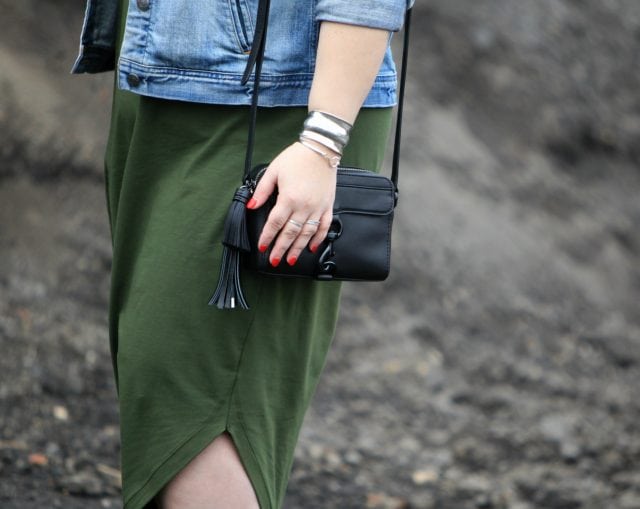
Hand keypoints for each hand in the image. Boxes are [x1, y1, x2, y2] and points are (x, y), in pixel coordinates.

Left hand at [246, 140, 337, 266]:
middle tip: (274, 260)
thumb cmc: (297, 158)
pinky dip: (318, 238)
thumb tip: (252, 205)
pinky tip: (312, 247)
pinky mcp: (328, 206)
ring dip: (298, 248)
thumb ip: (262, 190)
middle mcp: (304, 206)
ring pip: (306, 234)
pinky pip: (324, 226)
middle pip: (290, 233)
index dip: (267, 237)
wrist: (321, 149)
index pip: (275, 223)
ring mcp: (317, 207)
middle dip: (281, 249)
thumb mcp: (274, 170)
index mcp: (289, 198)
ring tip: (290, 259)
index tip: (262, 247)